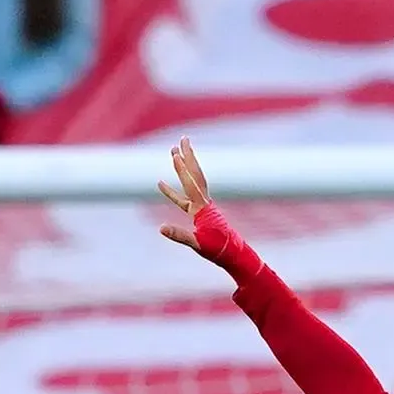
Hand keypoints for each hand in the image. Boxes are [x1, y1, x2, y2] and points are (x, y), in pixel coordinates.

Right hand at [158, 135, 211, 250]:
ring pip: (192, 181)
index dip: (182, 171)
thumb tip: (161, 228)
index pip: (191, 185)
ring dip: (184, 166)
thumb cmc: (216, 250)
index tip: (175, 155)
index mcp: (202, 209)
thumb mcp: (196, 244)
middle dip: (188, 157)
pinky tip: (160, 183)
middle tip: (183, 139)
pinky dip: (173, 189)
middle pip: (195, 175)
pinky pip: (186, 195)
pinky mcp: (201, 212)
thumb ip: (179, 235)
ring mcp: (203, 206)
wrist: (233, 254)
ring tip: (173, 152)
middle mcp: (204, 203)